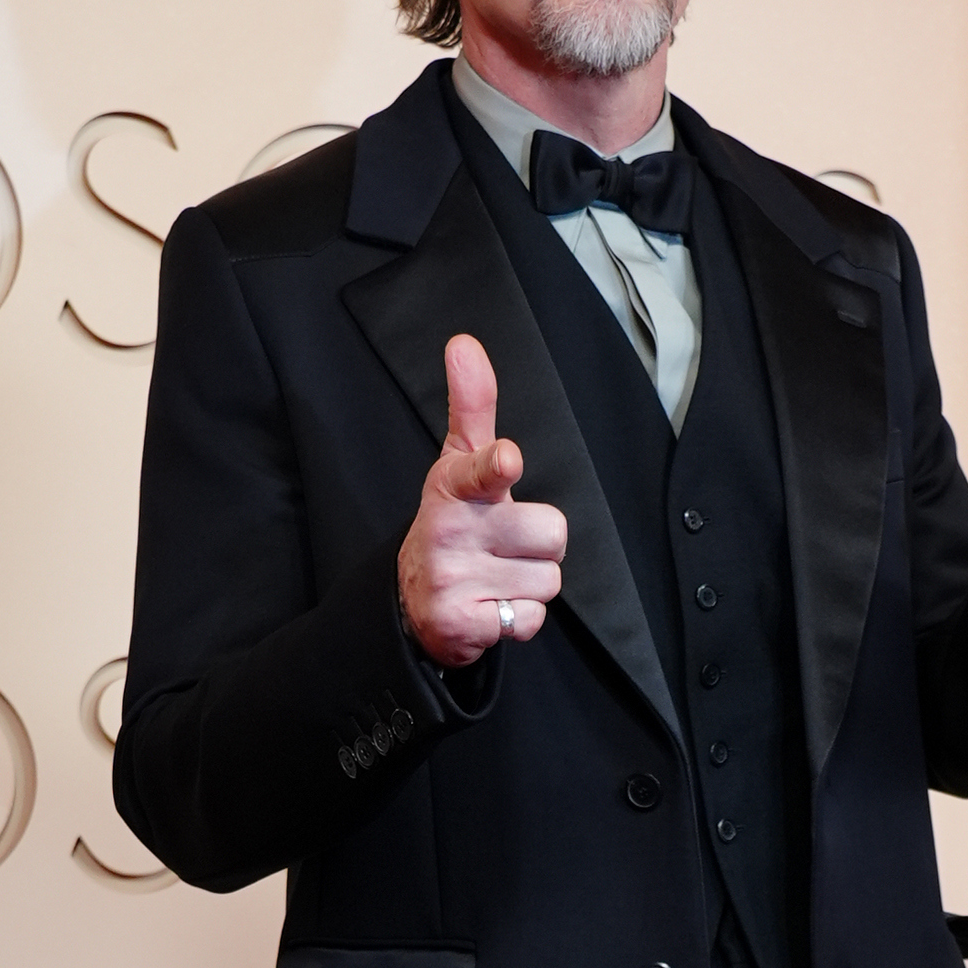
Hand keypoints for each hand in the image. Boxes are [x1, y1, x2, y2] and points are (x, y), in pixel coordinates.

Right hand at [397, 335, 566, 664]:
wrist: (415, 601)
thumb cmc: (454, 523)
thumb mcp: (457, 464)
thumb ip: (472, 406)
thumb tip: (464, 343)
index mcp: (455, 488)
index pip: (482, 472)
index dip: (498, 466)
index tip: (507, 460)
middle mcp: (450, 531)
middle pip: (553, 532)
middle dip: (540, 545)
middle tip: (505, 546)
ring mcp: (453, 579)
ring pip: (548, 580)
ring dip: (530, 584)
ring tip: (496, 577)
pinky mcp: (462, 625)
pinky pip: (530, 619)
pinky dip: (518, 618)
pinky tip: (491, 607)